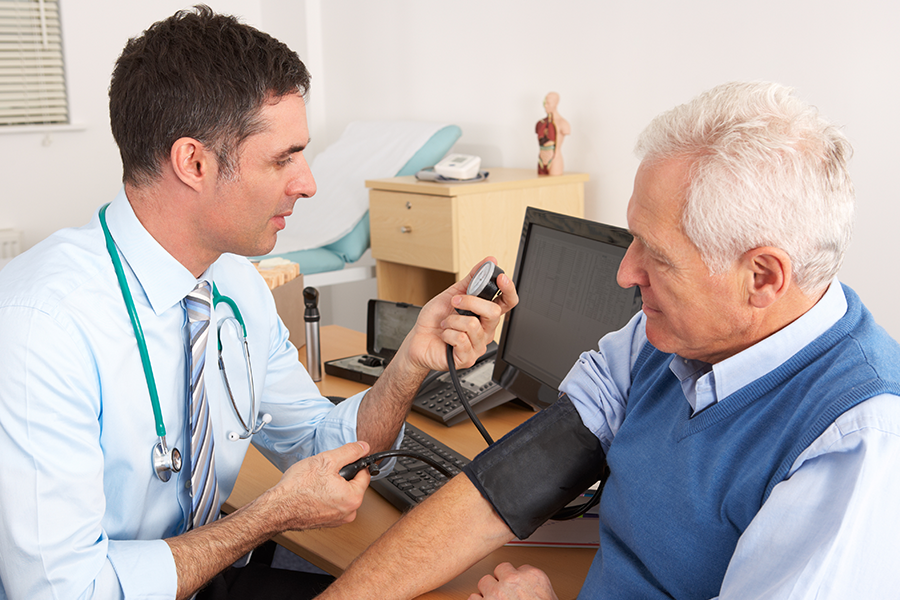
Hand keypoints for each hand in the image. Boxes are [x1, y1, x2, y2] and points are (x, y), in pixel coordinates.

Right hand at [268, 441, 371, 531]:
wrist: (277, 508)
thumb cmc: (298, 488)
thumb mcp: (327, 460)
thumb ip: (350, 452)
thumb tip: (363, 447)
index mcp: (353, 499)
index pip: (365, 475)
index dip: (354, 463)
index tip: (343, 461)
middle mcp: (349, 513)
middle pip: (353, 485)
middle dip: (341, 476)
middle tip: (324, 472)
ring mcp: (337, 520)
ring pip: (341, 494)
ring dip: (332, 486)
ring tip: (316, 483)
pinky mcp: (326, 523)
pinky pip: (332, 504)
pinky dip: (325, 497)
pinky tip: (312, 492)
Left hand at [403, 257, 518, 371]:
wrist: (418, 339)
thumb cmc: (435, 319)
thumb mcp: (452, 293)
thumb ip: (472, 279)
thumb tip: (488, 261)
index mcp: (485, 315)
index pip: (507, 302)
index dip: (508, 289)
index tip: (500, 278)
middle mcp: (485, 330)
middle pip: (493, 312)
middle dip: (469, 302)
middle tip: (455, 302)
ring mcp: (477, 345)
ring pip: (473, 325)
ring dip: (452, 321)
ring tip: (446, 325)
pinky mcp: (467, 358)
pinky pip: (461, 339)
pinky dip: (448, 334)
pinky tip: (445, 337)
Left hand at [469, 563, 557, 599]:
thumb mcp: (548, 595)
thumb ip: (534, 585)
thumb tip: (526, 583)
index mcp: (531, 577)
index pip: (517, 568)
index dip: (514, 579)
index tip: (514, 586)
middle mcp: (513, 581)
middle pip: (499, 570)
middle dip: (500, 582)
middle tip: (504, 594)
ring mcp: (497, 592)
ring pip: (484, 582)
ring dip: (487, 592)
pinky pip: (473, 598)